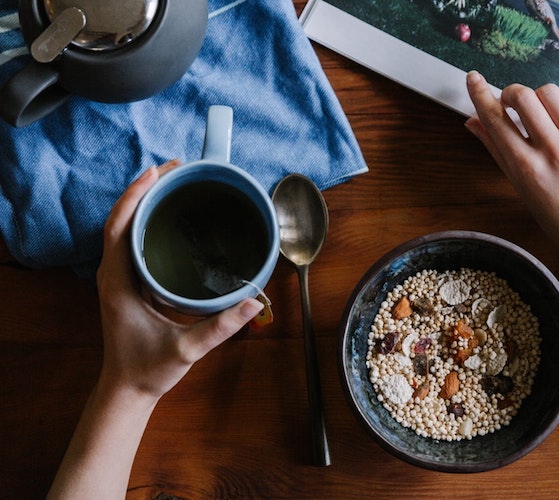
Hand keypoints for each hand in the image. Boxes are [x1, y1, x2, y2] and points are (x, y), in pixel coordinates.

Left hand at [95, 161, 263, 399]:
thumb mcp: (186, 349)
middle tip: (176, 168)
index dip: (135, 195)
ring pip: (124, 228)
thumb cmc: (148, 369)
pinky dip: (147, 221)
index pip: (119, 227)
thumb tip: (254, 301)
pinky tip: (169, 216)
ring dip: (145, 202)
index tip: (157, 172)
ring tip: (173, 182)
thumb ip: (220, 326)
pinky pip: (132, 241)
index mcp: (118, 282)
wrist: (127, 390)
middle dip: (144, 189)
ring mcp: (119, 278)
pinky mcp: (128, 283)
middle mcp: (114, 274)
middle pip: (121, 219)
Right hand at [464, 71, 558, 298]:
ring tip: (544, 116)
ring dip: (540, 99)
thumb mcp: (521, 189)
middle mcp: (553, 151)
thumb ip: (496, 151)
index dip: (480, 93)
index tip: (473, 78)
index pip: (495, 119)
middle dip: (511, 93)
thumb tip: (473, 122)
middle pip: (522, 95)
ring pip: (550, 92)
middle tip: (512, 104)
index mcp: (526, 169)